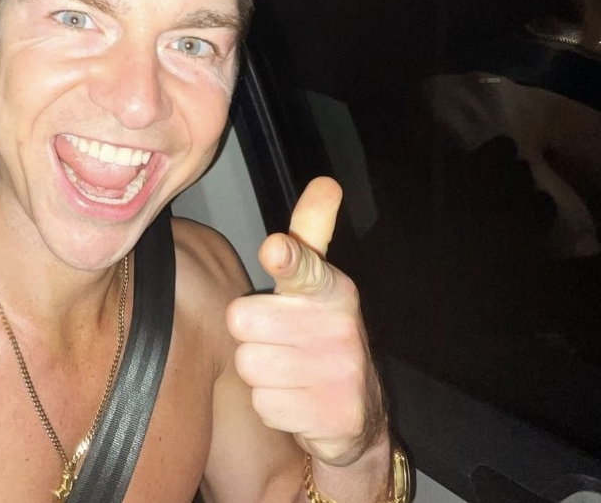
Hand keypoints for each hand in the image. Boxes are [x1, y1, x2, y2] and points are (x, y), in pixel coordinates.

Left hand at [226, 177, 385, 465]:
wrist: (357, 414)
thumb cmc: (320, 336)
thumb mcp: (319, 285)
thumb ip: (311, 235)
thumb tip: (325, 182)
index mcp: (334, 290)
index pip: (306, 268)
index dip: (288, 259)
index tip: (275, 251)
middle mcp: (341, 328)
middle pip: (242, 320)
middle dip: (250, 335)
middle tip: (277, 341)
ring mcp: (341, 375)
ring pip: (249, 366)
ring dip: (260, 374)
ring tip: (288, 372)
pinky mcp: (335, 417)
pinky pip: (264, 405)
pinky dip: (274, 408)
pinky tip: (298, 402)